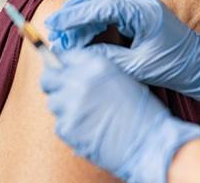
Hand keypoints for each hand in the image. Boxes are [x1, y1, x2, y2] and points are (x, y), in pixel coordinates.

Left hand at [41, 45, 199, 182]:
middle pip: (49, 77)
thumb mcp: (122, 79)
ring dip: (64, 108)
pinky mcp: (67, 128)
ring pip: (53, 102)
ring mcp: (71, 105)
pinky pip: (60, 124)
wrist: (150, 143)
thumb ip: (95, 73)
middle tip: (63, 93)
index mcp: (96, 65)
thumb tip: (70, 72)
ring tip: (87, 116)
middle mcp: (80, 81)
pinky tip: (90, 130)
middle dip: (53, 84)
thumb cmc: (142, 113)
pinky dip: (71, 128)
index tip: (63, 72)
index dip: (62, 65)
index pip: (65, 56)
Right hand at [45, 0, 199, 107]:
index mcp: (143, 12)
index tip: (56, 27)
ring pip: (103, 3)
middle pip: (99, 0)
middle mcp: (142, 2)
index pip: (101, 8)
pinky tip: (83, 31)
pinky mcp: (141, 12)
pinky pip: (111, 9)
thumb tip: (80, 55)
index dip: (75, 17)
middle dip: (74, 15)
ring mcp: (142, 5)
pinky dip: (94, 19)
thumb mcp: (138, 67)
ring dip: (82, 16)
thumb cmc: (176, 67)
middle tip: (53, 29)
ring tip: (63, 31)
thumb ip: (108, 58)